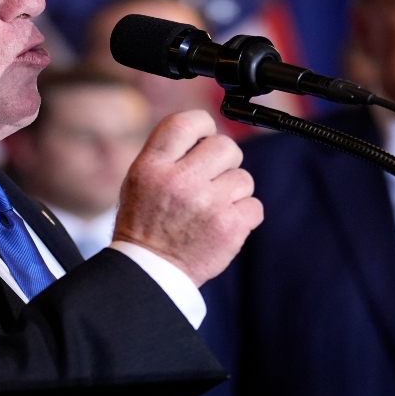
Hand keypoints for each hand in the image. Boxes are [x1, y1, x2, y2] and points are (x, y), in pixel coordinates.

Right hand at [113, 110, 262, 285]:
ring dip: (233, 192)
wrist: (150, 272)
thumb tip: (207, 134)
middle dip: (224, 161)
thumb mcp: (139, 180)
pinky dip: (244, 216)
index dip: (202, 125)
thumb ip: (169, 154)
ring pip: (243, 178)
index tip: (204, 138)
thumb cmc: (145, 223)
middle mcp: (179, 181)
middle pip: (224, 146)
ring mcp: (206, 204)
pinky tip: (222, 225)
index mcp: (152, 167)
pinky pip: (254, 206)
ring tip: (212, 209)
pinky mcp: (229, 227)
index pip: (185, 123)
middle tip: (211, 180)